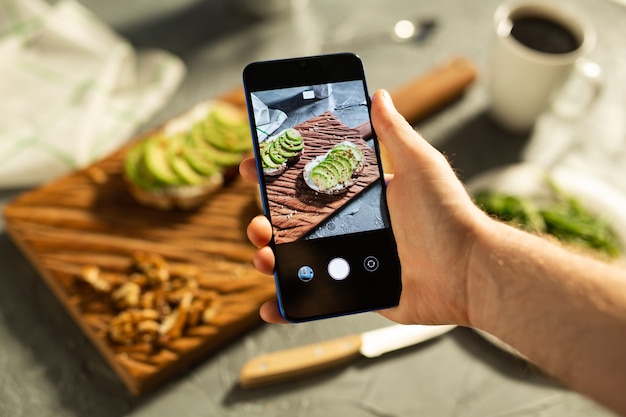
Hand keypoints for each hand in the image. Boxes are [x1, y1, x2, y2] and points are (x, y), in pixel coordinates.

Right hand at [240, 89, 487, 325]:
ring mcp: (349, 260)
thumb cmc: (447, 216)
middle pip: (295, 221)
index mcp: (360, 196)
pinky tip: (273, 304)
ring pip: (296, 259)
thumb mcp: (419, 165)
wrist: (467, 271)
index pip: (309, 181)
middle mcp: (351, 226)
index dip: (279, 174)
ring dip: (269, 256)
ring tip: (263, 255)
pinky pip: (314, 298)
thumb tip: (379, 94)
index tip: (254, 166)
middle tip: (259, 221)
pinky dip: (289, 303)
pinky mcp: (354, 292)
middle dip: (266, 218)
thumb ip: (394, 132)